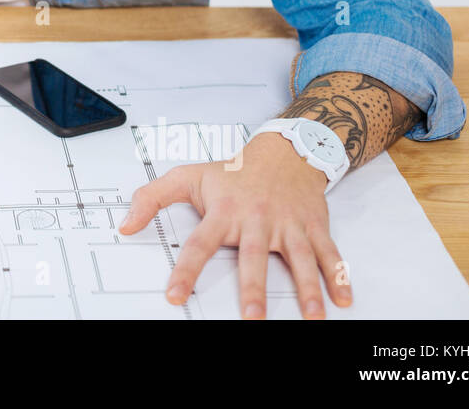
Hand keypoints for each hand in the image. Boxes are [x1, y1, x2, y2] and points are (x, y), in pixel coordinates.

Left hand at [117, 133, 351, 318]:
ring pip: (299, 258)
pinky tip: (344, 299)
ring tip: (311, 317)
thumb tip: (125, 225)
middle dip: (254, 289)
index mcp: (224, 211)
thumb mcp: (188, 177)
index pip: (200, 244)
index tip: (176, 296)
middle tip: (252, 318)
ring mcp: (288, 224)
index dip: (187, 271)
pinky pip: (330, 253)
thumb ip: (151, 199)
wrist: (283, 151)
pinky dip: (340, 275)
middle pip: (254, 257)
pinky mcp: (313, 227)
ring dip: (306, 289)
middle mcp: (257, 219)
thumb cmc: (234, 171)